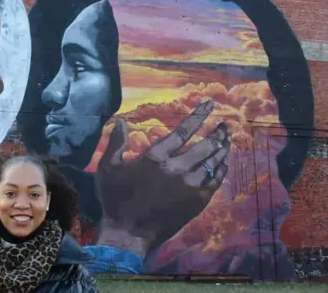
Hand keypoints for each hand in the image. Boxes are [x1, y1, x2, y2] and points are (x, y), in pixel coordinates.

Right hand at [97, 100, 230, 252]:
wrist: (128, 233)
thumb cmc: (115, 199)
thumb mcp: (108, 167)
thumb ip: (116, 142)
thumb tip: (121, 120)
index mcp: (156, 157)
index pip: (183, 130)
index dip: (198, 116)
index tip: (210, 104)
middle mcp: (177, 168)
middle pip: (206, 145)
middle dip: (218, 133)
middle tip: (226, 125)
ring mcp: (190, 186)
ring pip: (214, 162)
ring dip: (223, 149)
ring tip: (228, 140)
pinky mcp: (196, 201)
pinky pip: (215, 181)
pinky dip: (221, 170)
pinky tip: (224, 164)